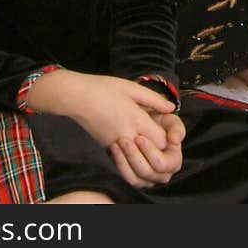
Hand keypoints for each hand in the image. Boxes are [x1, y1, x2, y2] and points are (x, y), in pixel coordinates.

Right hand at [26, 69, 176, 150]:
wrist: (75, 97)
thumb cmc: (102, 88)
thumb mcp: (131, 87)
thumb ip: (153, 99)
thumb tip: (171, 109)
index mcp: (135, 119)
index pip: (161, 141)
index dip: (168, 138)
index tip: (167, 129)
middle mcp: (126, 136)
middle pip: (152, 154)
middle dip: (159, 148)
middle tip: (160, 136)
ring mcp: (115, 145)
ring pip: (138, 161)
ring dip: (146, 154)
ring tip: (148, 140)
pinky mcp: (106, 148)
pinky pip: (125, 159)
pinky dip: (133, 155)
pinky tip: (134, 142)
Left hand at [109, 111, 184, 187]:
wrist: (148, 124)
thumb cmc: (162, 122)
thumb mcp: (171, 121)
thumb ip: (176, 128)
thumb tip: (175, 140)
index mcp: (174, 162)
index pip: (161, 164)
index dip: (150, 152)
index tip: (138, 137)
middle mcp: (162, 175)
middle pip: (146, 172)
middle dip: (133, 156)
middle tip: (123, 139)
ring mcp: (148, 179)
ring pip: (135, 179)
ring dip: (123, 162)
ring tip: (116, 144)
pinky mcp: (136, 179)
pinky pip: (126, 178)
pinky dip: (119, 164)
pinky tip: (113, 149)